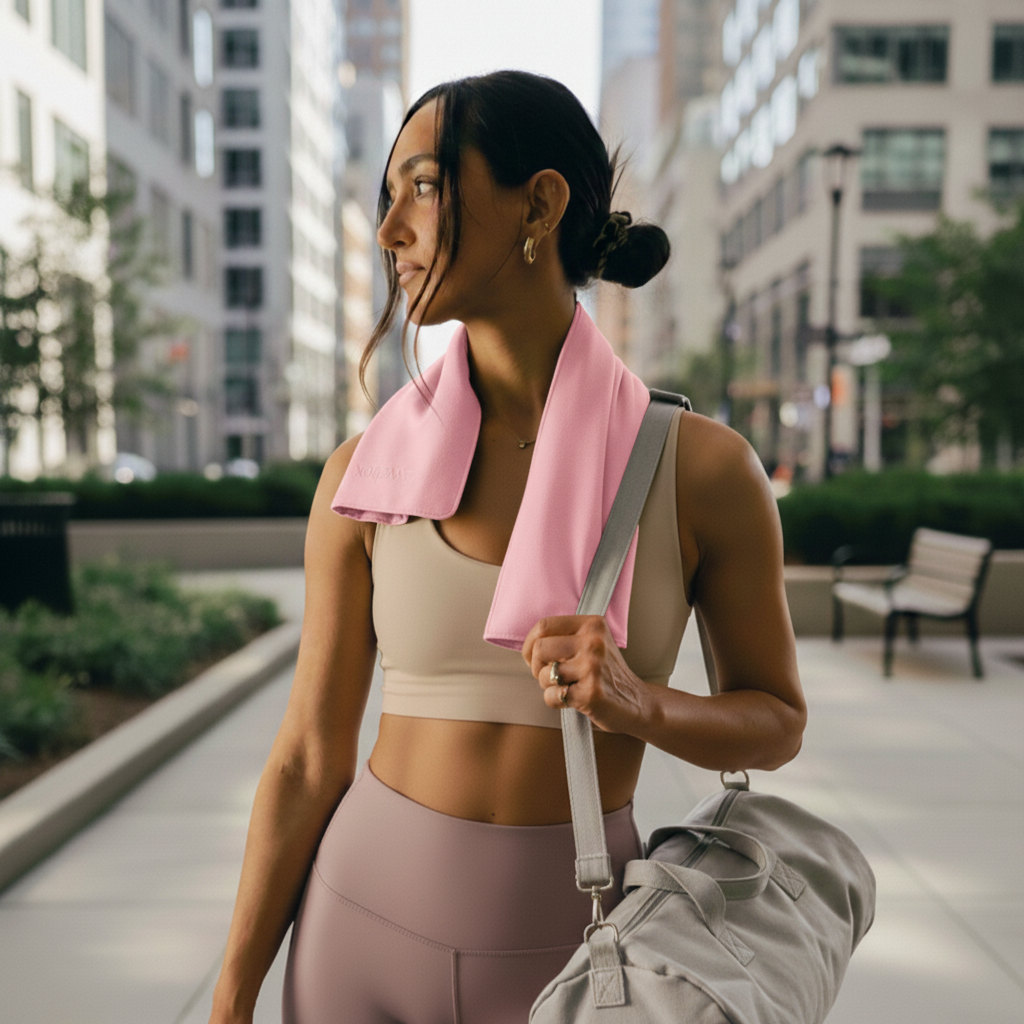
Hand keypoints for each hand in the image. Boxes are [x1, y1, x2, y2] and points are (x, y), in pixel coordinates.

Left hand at [522, 615, 651, 733]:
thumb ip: (566, 637)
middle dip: (537, 667)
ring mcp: (593, 667)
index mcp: (592, 624)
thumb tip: (529, 643)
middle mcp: (593, 642)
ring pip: (544, 674)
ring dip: (548, 686)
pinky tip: (572, 700)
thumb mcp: (593, 643)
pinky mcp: (591, 693)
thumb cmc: (607, 674)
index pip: (544, 625)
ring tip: (566, 687)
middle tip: (550, 676)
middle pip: (540, 649)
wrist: (638, 703)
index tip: (533, 657)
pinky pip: (552, 696)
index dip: (530, 644)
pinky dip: (555, 701)